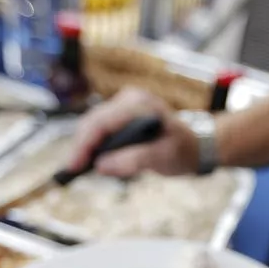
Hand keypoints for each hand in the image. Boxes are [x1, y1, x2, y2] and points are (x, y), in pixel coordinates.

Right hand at [69, 87, 200, 176]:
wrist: (195, 145)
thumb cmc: (183, 150)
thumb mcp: (164, 157)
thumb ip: (134, 160)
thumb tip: (101, 166)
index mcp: (141, 105)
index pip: (102, 121)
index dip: (85, 144)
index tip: (74, 165)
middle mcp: (130, 99)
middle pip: (94, 121)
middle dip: (81, 146)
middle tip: (73, 169)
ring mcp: (125, 104)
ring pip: (94, 124)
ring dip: (86, 145)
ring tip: (79, 166)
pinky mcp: (121, 113)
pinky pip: (101, 127)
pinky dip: (94, 143)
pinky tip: (90, 158)